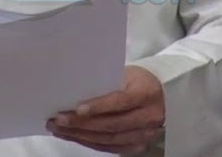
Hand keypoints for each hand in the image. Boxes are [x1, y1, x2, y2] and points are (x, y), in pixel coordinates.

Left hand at [47, 66, 165, 153]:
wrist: (163, 94)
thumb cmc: (138, 80)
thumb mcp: (127, 74)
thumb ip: (107, 83)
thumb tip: (74, 90)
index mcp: (146, 93)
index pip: (121, 101)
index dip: (99, 106)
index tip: (77, 108)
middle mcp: (148, 116)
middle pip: (112, 124)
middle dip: (82, 124)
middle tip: (58, 120)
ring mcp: (145, 134)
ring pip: (110, 139)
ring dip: (81, 136)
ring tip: (59, 129)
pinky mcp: (138, 145)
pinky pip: (111, 148)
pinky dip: (90, 142)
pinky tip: (74, 136)